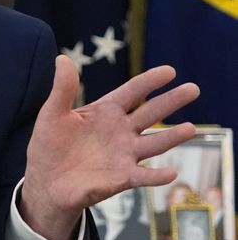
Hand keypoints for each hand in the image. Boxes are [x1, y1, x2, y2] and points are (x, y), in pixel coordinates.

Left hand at [20, 55, 199, 239]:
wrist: (46, 181)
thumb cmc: (49, 145)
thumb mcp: (52, 113)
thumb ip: (63, 88)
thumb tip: (63, 58)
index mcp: (105, 112)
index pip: (132, 92)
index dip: (150, 81)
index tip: (170, 71)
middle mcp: (120, 131)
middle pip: (150, 113)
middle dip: (171, 101)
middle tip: (193, 88)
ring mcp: (123, 154)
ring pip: (154, 143)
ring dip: (172, 137)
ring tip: (191, 129)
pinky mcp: (121, 178)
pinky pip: (144, 176)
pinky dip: (157, 176)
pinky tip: (172, 172)